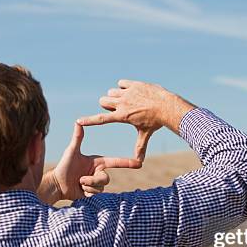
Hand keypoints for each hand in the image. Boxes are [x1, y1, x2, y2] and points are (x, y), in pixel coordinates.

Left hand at [40, 122, 141, 202]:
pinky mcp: (93, 194)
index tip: (139, 163)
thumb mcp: (72, 151)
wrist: (57, 184)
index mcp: (98, 162)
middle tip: (80, 179)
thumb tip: (78, 122)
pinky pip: (96, 195)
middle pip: (106, 179)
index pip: (115, 162)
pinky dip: (87, 193)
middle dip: (93, 180)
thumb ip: (77, 138)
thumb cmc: (64, 166)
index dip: (127, 162)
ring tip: (78, 183)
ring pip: (101, 188)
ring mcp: (96, 184)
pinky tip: (80, 190)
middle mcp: (99, 172)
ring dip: (88, 186)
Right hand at [77, 80, 194, 160]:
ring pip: (112, 92)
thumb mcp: (145, 134)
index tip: (79, 121)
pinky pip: (121, 83)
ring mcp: (127, 92)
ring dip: (115, 96)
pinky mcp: (133, 84)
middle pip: (103, 101)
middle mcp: (122, 103)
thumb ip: (140, 147)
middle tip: (118, 110)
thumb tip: (139, 163)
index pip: (101, 119)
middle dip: (107, 106)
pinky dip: (124, 87)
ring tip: (127, 101)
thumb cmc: (155, 122)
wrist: (167, 106)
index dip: (89, 121)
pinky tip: (133, 92)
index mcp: (122, 116)